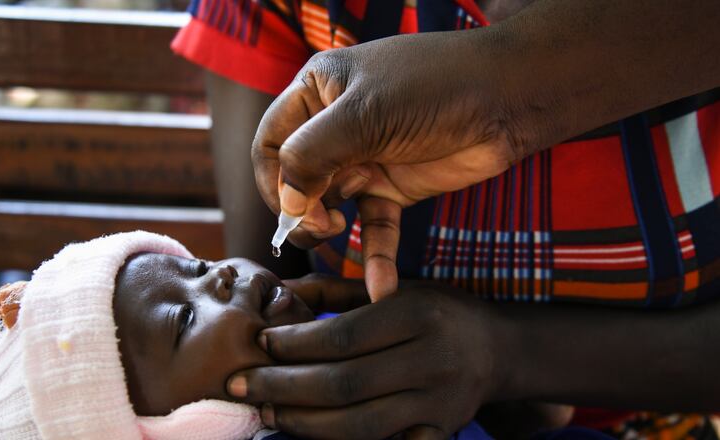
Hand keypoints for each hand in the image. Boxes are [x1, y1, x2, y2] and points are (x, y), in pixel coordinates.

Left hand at [226, 278, 507, 438]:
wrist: (499, 350)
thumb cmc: (436, 311)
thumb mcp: (397, 287)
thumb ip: (339, 290)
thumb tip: (280, 292)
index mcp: (418, 314)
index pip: (344, 335)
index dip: (296, 343)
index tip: (260, 342)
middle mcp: (432, 359)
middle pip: (344, 383)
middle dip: (283, 386)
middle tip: (240, 384)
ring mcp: (439, 403)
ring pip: (359, 425)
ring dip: (303, 422)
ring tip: (266, 410)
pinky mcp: (440, 432)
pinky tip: (309, 432)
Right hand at [252, 32, 517, 300]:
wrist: (509, 99)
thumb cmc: (434, 88)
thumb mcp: (363, 114)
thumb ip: (312, 155)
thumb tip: (285, 203)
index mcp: (316, 93)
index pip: (271, 144)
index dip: (273, 180)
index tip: (292, 206)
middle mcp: (335, 127)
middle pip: (295, 180)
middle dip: (300, 207)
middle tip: (321, 223)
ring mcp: (365, 159)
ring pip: (329, 207)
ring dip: (328, 231)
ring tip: (337, 235)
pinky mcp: (395, 188)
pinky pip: (375, 228)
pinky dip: (376, 257)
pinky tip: (381, 289)